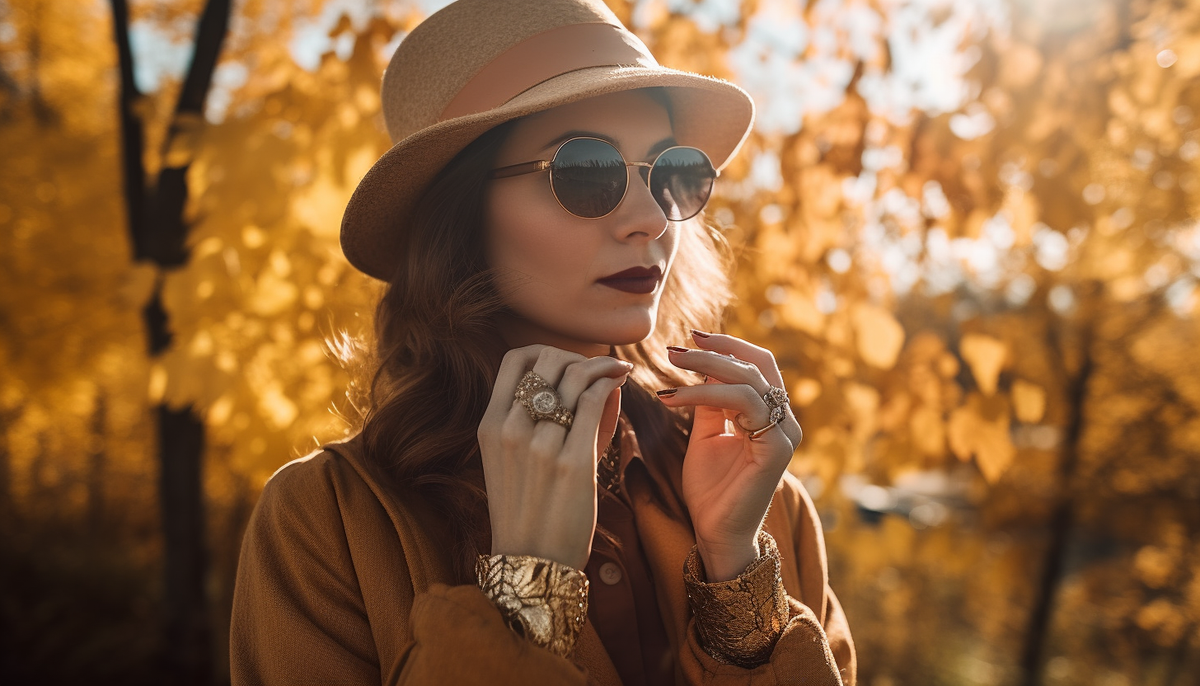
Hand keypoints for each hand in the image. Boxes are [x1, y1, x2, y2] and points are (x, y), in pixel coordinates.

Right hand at [477, 345, 629, 570]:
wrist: (533, 561)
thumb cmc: (530, 510)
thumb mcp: (515, 460)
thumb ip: (542, 415)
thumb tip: (586, 373)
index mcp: (490, 426)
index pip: (514, 361)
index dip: (544, 351)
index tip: (566, 362)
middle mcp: (510, 429)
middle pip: (548, 360)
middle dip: (579, 356)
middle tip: (600, 368)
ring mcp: (540, 445)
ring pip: (576, 376)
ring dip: (603, 366)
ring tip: (617, 371)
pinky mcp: (572, 462)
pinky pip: (594, 401)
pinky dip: (611, 384)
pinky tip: (619, 385)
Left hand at [656, 331, 801, 580]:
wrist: (716, 534)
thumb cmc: (712, 489)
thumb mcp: (706, 434)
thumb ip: (710, 401)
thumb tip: (702, 363)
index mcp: (771, 416)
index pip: (758, 366)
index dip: (728, 346)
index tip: (691, 336)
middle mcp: (785, 421)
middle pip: (757, 365)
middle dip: (714, 350)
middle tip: (675, 348)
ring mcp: (784, 433)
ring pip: (748, 381)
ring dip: (704, 367)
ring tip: (669, 366)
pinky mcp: (776, 447)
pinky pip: (742, 404)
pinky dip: (705, 393)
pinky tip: (675, 398)